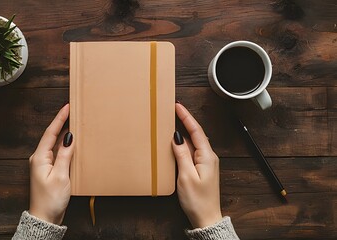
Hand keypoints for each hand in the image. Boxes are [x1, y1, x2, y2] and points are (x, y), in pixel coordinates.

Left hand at [28, 104, 73, 224]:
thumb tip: (69, 137)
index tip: (67, 107)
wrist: (44, 217)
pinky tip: (71, 142)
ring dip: (63, 133)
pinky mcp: (48, 170)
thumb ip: (64, 155)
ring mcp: (43, 164)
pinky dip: (64, 145)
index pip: (50, 133)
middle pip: (51, 135)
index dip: (59, 119)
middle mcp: (39, 158)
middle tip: (72, 110)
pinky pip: (56, 152)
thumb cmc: (51, 199)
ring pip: (54, 143)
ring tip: (73, 122)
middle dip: (61, 122)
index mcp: (39, 157)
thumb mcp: (61, 175)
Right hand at [172, 103, 222, 227]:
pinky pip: (191, 152)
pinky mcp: (201, 169)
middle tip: (173, 110)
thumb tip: (176, 138)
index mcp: (207, 156)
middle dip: (184, 121)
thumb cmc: (197, 200)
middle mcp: (208, 157)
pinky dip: (183, 145)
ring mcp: (205, 163)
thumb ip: (181, 155)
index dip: (186, 117)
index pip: (196, 131)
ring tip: (171, 123)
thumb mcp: (186, 176)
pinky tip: (175, 144)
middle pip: (195, 134)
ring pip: (192, 143)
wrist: (206, 218)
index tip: (178, 106)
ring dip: (183, 133)